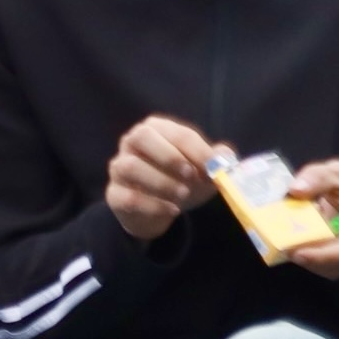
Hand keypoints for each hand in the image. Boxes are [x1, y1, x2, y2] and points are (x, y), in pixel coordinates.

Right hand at [105, 115, 227, 241]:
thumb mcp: (202, 167)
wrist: (160, 209)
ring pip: (130, 167)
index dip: (196, 149)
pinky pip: (127, 197)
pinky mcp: (114, 194)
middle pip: (141, 137)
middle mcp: (132, 143)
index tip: (212, 166)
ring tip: (183, 195)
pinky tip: (172, 210)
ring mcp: (119, 167)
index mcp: (156, 129)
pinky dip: (152, 205)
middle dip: (169, 156)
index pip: (175, 132)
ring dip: (160, 182)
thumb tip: (224, 158)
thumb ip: (217, 158)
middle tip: (191, 175)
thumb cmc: (182, 179)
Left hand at [286, 159, 338, 279]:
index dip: (320, 256)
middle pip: (338, 265)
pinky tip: (303, 243)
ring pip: (334, 270)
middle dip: (309, 258)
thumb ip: (317, 177)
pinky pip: (332, 268)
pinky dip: (315, 259)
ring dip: (311, 261)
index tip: (295, 252)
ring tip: (293, 241)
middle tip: (284, 245)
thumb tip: (295, 190)